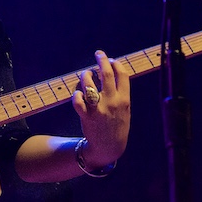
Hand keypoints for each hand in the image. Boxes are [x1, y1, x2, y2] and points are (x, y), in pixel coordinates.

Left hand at [72, 50, 130, 167]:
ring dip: (85, 76)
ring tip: (86, 76)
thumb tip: (114, 72)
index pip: (122, 75)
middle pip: (106, 74)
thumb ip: (121, 93)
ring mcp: (98, 109)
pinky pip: (77, 100)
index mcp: (124, 100)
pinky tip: (78, 94)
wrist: (109, 148)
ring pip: (88, 84)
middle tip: (98, 53)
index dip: (116, 64)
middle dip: (101, 60)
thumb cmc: (117, 125)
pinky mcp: (86, 116)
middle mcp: (112, 102)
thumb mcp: (125, 110)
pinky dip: (76, 95)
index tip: (111, 60)